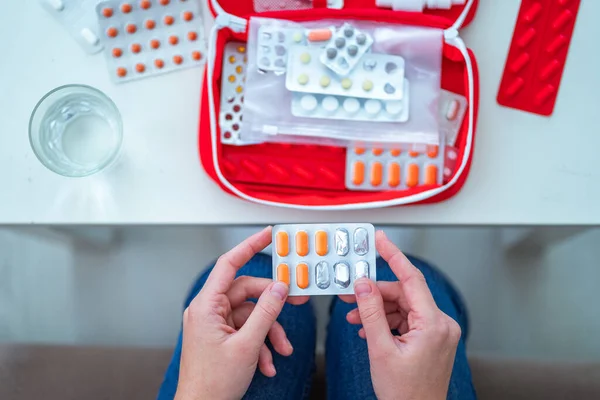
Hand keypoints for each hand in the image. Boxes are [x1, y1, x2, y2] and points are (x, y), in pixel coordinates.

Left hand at [175, 226, 308, 399]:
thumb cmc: (211, 384)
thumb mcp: (247, 346)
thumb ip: (266, 313)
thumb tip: (279, 288)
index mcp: (206, 306)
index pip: (229, 264)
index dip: (250, 246)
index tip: (268, 235)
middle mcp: (209, 311)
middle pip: (248, 293)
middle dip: (273, 306)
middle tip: (297, 303)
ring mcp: (215, 324)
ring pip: (251, 314)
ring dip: (270, 332)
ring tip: (282, 351)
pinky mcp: (222, 337)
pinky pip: (247, 330)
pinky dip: (261, 344)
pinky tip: (268, 364)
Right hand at [342, 231, 460, 399]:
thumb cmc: (404, 394)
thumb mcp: (380, 349)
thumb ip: (370, 313)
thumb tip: (363, 284)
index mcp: (433, 325)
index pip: (411, 279)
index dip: (393, 256)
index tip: (380, 240)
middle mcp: (441, 325)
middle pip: (404, 294)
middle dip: (375, 293)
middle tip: (350, 293)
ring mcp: (438, 332)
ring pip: (403, 306)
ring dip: (378, 310)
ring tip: (355, 318)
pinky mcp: (432, 339)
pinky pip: (407, 319)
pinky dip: (387, 321)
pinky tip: (369, 328)